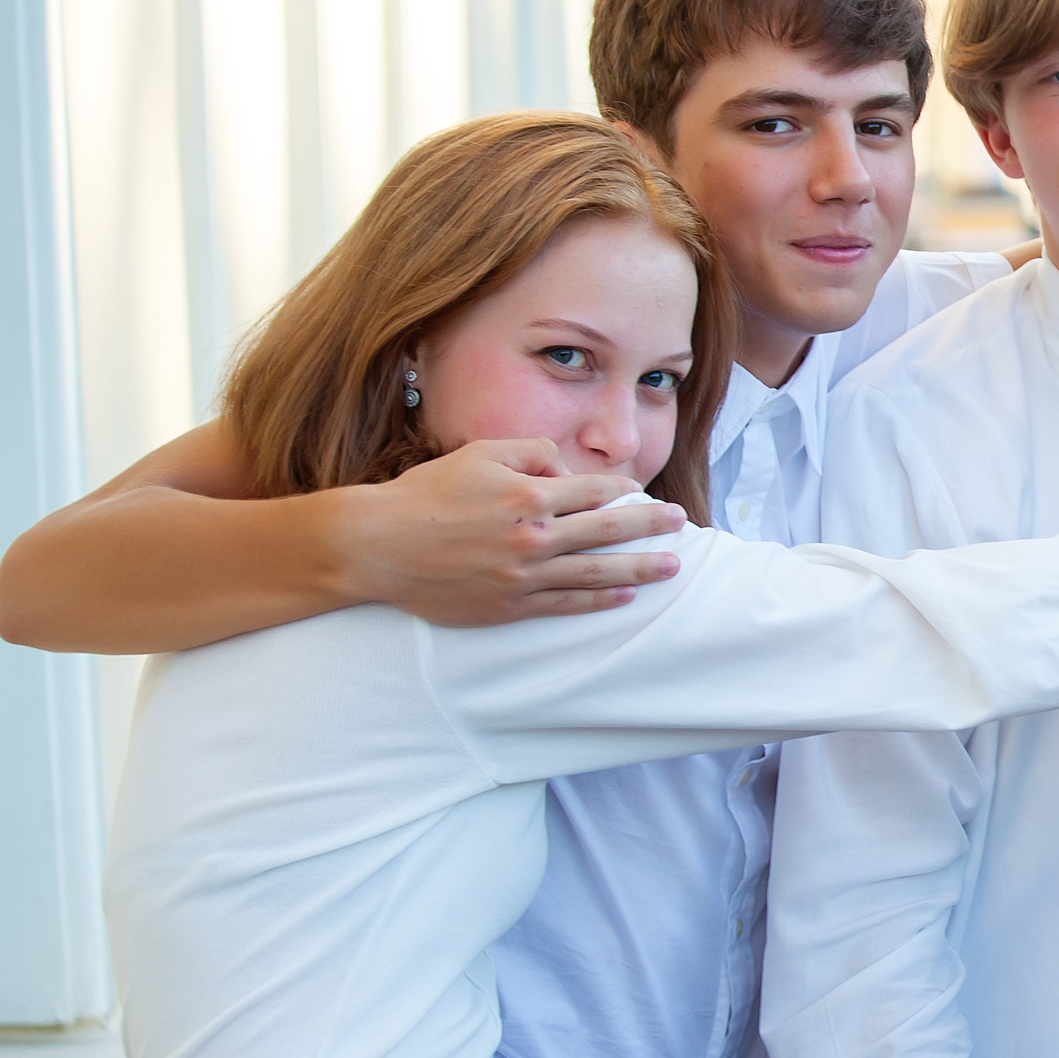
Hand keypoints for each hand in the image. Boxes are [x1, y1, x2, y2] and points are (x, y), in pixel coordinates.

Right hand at [331, 440, 685, 625]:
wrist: (378, 546)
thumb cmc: (426, 494)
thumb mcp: (478, 454)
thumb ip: (530, 452)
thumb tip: (565, 469)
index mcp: (528, 495)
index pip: (593, 492)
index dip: (622, 491)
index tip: (641, 493)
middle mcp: (533, 536)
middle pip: (608, 530)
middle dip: (650, 525)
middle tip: (680, 523)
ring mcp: (524, 575)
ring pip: (597, 572)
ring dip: (640, 567)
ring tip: (672, 565)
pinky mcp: (510, 605)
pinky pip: (566, 603)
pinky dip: (599, 599)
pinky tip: (625, 595)